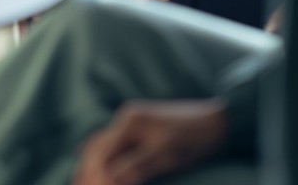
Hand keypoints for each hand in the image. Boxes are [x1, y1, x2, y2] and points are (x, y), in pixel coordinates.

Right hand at [72, 99, 227, 184]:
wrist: (217, 124)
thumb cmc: (192, 139)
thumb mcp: (164, 155)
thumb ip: (135, 167)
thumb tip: (108, 180)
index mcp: (128, 123)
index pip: (100, 153)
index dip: (92, 175)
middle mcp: (125, 119)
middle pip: (94, 147)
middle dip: (85, 170)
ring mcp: (131, 122)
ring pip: (100, 144)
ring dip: (89, 163)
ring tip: (80, 181)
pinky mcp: (139, 128)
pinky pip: (111, 142)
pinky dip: (100, 155)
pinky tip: (96, 164)